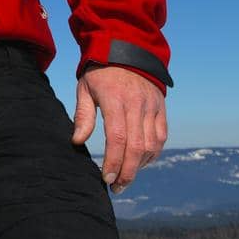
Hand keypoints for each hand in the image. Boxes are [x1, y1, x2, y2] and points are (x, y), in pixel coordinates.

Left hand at [72, 65, 166, 194]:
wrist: (127, 50)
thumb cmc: (100, 72)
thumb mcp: (85, 88)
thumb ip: (83, 115)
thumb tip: (77, 142)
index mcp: (115, 99)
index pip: (117, 138)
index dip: (113, 162)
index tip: (105, 179)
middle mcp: (137, 104)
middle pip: (136, 147)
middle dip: (127, 172)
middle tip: (116, 188)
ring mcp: (152, 106)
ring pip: (151, 145)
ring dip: (139, 166)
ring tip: (125, 177)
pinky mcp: (161, 108)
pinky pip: (161, 137)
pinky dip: (152, 154)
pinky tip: (140, 163)